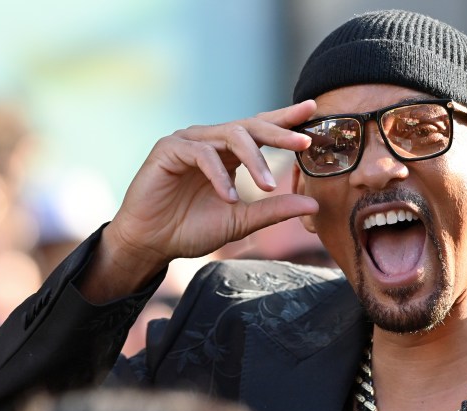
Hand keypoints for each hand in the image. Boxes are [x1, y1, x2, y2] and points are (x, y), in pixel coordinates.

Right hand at [82, 101, 317, 299]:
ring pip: (230, 136)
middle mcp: (210, 141)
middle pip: (250, 126)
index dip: (285, 119)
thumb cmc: (191, 229)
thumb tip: (314, 205)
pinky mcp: (168, 149)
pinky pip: (202, 154)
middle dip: (279, 132)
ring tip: (267, 186)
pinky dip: (219, 176)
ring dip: (253, 160)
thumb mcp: (241, 221)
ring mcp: (189, 141)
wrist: (152, 244)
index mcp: (228, 153)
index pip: (261, 129)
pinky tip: (229, 197)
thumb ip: (274, 210)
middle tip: (304, 142)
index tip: (313, 110)